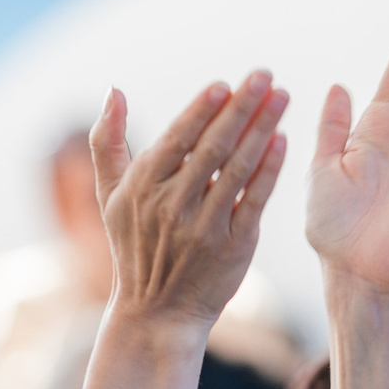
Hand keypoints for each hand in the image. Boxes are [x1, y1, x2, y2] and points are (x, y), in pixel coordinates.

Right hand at [90, 69, 289, 333]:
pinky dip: (269, 171)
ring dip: (263, 129)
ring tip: (282, 97)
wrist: (157, 313)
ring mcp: (204, 228)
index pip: (177, 139)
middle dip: (241, 107)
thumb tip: (112, 90)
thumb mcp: (109, 196)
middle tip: (264, 74)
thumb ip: (106, 142)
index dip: (202, 109)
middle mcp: (172, 206)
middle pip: (213, 147)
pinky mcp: (232, 247)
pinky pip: (255, 201)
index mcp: (142, 188)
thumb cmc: (134, 246)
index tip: (224, 83)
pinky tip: (283, 141)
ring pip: (237, 169)